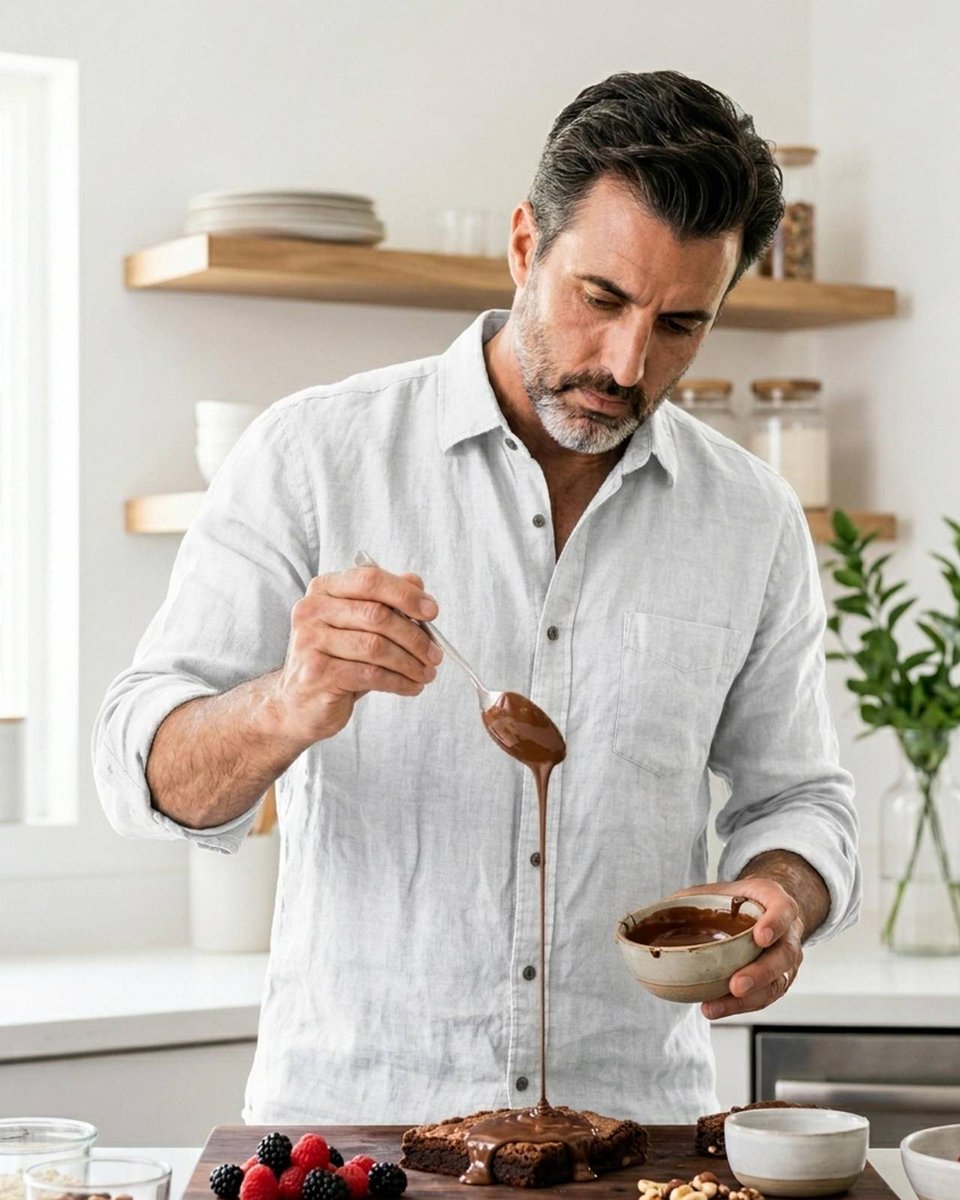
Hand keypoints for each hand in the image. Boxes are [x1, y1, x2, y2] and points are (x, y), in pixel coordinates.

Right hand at [271, 563, 441, 745]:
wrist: (297, 703)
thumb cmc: (335, 660)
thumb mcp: (359, 626)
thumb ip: (385, 601)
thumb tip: (417, 581)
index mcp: (324, 589)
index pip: (369, 579)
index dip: (405, 594)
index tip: (432, 612)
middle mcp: (312, 610)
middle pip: (377, 615)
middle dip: (415, 636)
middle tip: (435, 654)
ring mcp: (311, 642)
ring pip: (376, 647)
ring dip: (410, 663)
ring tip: (426, 673)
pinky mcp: (317, 673)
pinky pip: (371, 674)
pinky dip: (399, 681)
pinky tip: (411, 687)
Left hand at [669, 877, 803, 1020]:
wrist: (765, 909)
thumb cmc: (739, 900)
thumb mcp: (720, 888)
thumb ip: (692, 898)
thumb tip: (653, 911)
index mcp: (776, 902)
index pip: (784, 910)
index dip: (775, 923)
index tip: (759, 937)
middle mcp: (788, 933)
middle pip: (784, 955)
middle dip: (761, 973)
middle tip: (736, 985)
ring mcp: (786, 960)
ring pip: (777, 983)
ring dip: (749, 998)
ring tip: (717, 1006)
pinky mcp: (779, 981)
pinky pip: (765, 997)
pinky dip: (741, 1006)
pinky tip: (716, 1008)